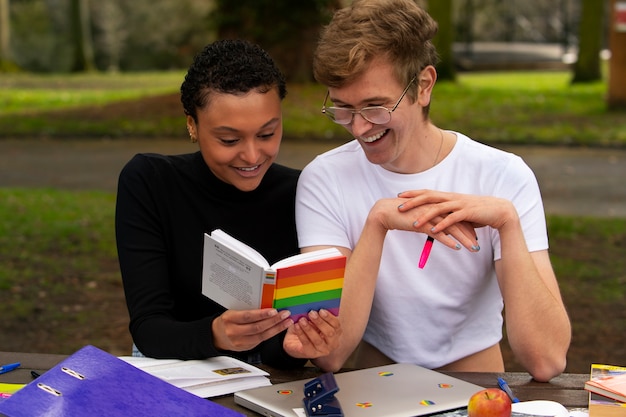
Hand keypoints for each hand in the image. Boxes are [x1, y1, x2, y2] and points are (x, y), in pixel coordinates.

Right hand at [212, 308, 292, 351]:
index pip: (248, 316)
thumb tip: (266, 304)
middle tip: (285, 314)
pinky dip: (271, 334)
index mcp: (229, 319)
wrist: (217, 336)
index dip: (262, 314)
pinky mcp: (245, 348)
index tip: (274, 311)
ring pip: (261, 336)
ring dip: (276, 329)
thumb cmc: (227, 321)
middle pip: (257, 327)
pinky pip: (261, 341)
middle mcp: (233, 332)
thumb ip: (247, 310)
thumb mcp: (233, 312)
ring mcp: (239, 342)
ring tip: (286, 322)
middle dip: (273, 321)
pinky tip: (279, 329)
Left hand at [283, 310, 340, 358]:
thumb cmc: (308, 328)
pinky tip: (296, 326)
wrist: (295, 341)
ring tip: (302, 320)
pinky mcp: (310, 354)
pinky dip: (301, 334)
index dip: (329, 317)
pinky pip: (306, 344)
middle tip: (311, 313)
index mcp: (336, 332)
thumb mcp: (313, 320)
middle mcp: (332, 343)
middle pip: (329, 333)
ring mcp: (322, 350)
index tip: (321, 310)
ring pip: (318, 340)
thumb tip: (314, 306)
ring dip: (309, 328)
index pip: (336, 325)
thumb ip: (317, 315)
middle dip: (320, 322)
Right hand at [369, 196, 476, 250]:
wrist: (385, 213)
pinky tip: (457, 248)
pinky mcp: (422, 223)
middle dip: (469, 235)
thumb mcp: (420, 218)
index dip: (466, 227)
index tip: (474, 237)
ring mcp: (429, 215)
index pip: (456, 216)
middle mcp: (435, 209)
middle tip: (477, 246)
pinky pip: (438, 233)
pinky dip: (449, 241)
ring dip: (464, 239)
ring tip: (473, 249)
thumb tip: (439, 230)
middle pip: (457, 222)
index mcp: (436, 206)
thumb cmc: (401, 215)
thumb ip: (431, 221)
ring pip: (451, 228)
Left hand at [397, 189, 516, 244]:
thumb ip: (448, 214)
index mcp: (449, 196)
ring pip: (439, 208)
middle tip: (398, 206)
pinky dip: (442, 225)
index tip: (400, 195)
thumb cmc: (479, 212)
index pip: (428, 192)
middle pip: (429, 197)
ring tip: (413, 223)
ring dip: (425, 216)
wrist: (500, 211)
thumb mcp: (460, 212)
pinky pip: (452, 219)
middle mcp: (452, 198)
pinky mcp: (468, 213)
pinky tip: (433, 231)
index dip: (414, 193)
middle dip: (413, 202)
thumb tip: (436, 221)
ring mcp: (460, 204)